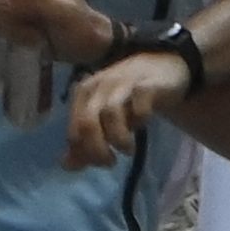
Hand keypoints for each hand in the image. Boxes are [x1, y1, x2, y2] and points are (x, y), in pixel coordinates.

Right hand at [0, 0, 107, 62]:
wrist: (89, 48)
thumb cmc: (80, 23)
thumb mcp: (62, 11)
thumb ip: (31, 1)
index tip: (5, 1)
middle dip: (5, 13)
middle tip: (28, 25)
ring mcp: (12, 2)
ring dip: (9, 28)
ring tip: (34, 36)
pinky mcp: (10, 20)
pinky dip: (9, 36)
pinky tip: (29, 41)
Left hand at [62, 52, 189, 169]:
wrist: (163, 64)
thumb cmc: (129, 95)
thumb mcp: (104, 116)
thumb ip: (85, 140)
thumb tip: (66, 166)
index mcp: (83, 94)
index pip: (74, 129)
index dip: (84, 152)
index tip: (100, 163)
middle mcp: (98, 87)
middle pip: (87, 122)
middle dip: (96, 149)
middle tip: (110, 162)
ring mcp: (122, 84)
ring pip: (110, 113)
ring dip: (118, 138)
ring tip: (127, 150)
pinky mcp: (146, 85)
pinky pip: (140, 105)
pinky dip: (140, 119)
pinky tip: (144, 124)